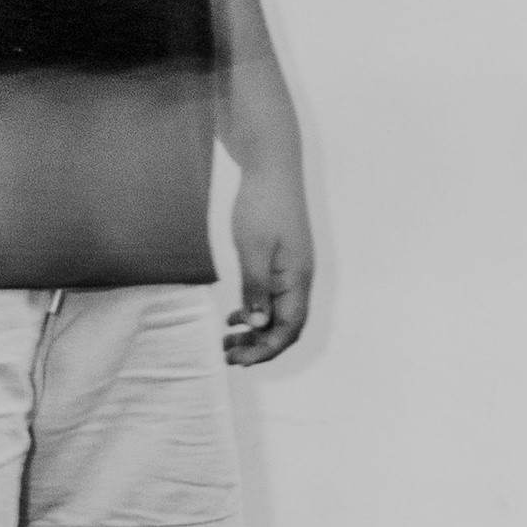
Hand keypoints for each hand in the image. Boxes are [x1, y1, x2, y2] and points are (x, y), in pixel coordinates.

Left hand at [226, 160, 313, 365]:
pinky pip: (273, 298)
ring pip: (278, 314)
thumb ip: (256, 288)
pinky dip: (255, 312)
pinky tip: (235, 316)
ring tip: (227, 342)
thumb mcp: (253, 249)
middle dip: (259, 346)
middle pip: (285, 327)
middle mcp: (300, 279)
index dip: (266, 349)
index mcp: (298, 279)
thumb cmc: (262, 204)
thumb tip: (257, 325)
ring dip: (255, 332)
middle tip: (228, 357)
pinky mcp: (281, 262)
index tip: (239, 360)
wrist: (272, 166)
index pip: (289, 328)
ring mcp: (292, 271)